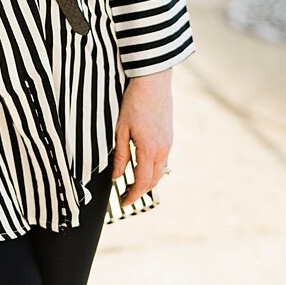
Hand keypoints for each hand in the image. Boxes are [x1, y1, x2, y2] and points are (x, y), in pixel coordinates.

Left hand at [112, 69, 172, 207]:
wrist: (153, 82)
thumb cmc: (133, 103)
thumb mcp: (121, 130)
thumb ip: (121, 156)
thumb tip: (116, 177)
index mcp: (149, 150)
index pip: (142, 182)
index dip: (132, 196)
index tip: (123, 203)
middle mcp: (162, 150)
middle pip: (153, 180)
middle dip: (140, 191)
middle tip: (125, 195)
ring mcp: (168, 143)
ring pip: (160, 171)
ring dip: (148, 181)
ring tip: (133, 183)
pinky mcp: (169, 136)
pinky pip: (163, 160)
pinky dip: (154, 169)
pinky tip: (143, 166)